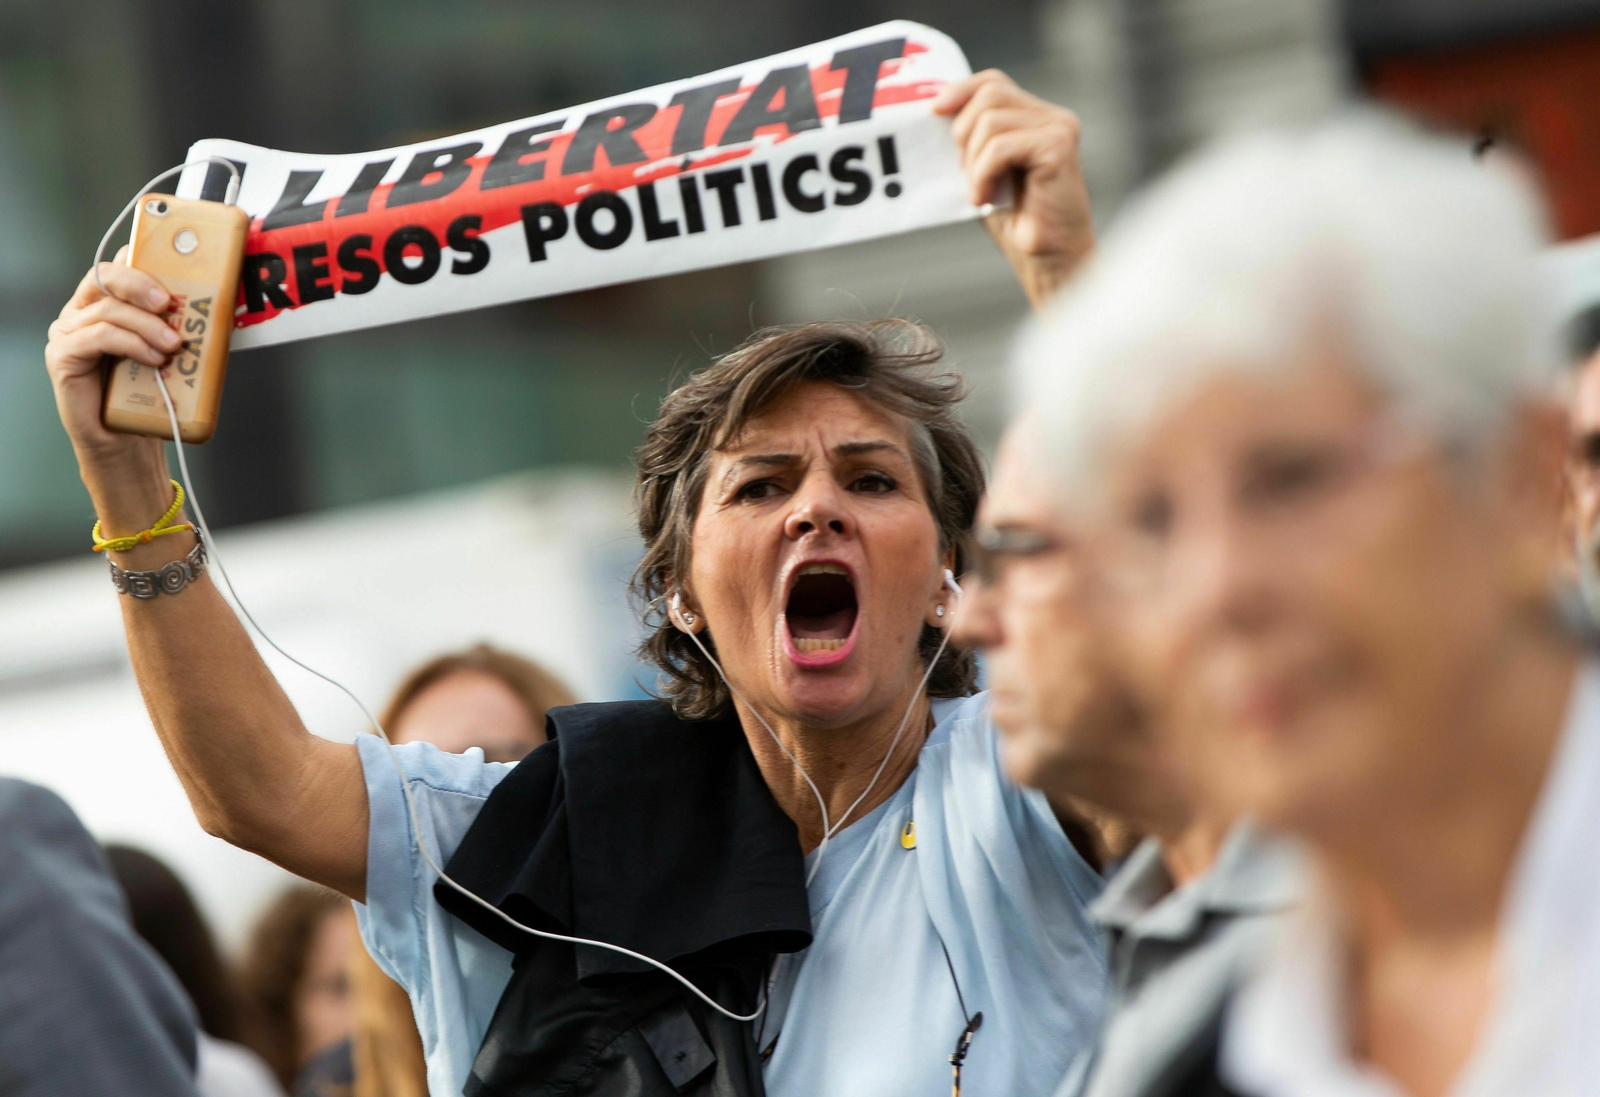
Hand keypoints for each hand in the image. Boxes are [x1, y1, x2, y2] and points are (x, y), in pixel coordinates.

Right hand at [46, 248, 182, 530]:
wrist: (127, 441)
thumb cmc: (149, 394)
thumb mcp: (171, 351)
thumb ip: (182, 325)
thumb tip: (220, 305)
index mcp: (107, 302)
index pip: (121, 264)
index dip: (146, 257)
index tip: (179, 266)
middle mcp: (82, 311)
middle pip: (106, 276)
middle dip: (142, 284)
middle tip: (170, 303)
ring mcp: (69, 332)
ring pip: (107, 309)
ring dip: (146, 325)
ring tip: (173, 346)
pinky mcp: (64, 356)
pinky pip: (97, 337)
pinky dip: (130, 344)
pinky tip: (154, 359)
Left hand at [935, 71, 1094, 309]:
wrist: (1048, 259)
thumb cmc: (1017, 222)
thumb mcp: (983, 172)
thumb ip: (970, 142)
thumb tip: (936, 116)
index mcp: (1035, 118)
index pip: (992, 83)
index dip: (960, 91)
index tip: (934, 112)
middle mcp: (1052, 117)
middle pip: (989, 94)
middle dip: (963, 134)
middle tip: (967, 175)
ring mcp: (1058, 128)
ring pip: (990, 120)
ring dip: (973, 162)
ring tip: (981, 193)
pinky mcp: (1058, 146)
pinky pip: (1000, 146)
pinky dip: (983, 174)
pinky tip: (987, 199)